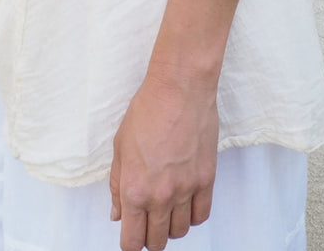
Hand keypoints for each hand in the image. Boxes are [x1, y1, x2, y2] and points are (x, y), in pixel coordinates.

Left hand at [109, 71, 218, 250]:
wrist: (179, 89)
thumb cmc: (147, 110)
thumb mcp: (120, 147)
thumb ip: (117, 185)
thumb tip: (118, 214)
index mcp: (134, 189)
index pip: (132, 240)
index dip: (130, 242)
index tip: (131, 234)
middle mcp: (161, 196)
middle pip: (157, 241)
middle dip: (149, 236)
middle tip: (147, 221)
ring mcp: (186, 189)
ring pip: (179, 231)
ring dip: (171, 225)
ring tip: (166, 208)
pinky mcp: (206, 179)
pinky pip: (201, 215)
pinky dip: (192, 215)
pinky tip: (185, 202)